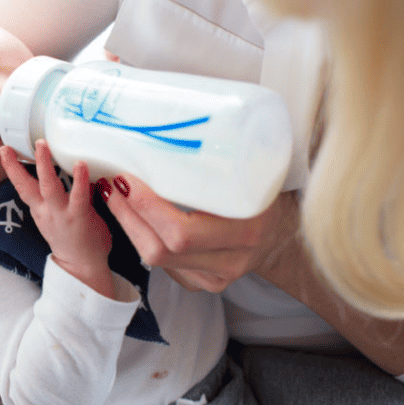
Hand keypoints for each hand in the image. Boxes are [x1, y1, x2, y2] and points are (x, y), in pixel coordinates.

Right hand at [0, 141, 113, 297]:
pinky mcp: (79, 217)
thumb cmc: (75, 241)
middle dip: (16, 165)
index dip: (12, 168)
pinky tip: (81, 163)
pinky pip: (78, 195)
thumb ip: (59, 197)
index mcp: (40, 210)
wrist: (82, 270)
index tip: (3, 150)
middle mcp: (46, 211)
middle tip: (7, 146)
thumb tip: (68, 171)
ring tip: (42, 145)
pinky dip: (79, 178)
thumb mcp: (58, 217)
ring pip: (49, 186)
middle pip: (26, 186)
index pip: (23, 186)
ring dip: (44, 164)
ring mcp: (61, 214)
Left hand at [98, 174, 299, 292]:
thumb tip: (163, 122)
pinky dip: (144, 237)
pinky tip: (135, 215)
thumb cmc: (267, 187)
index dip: (146, 207)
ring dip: (129, 226)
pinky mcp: (204, 283)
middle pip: (161, 250)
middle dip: (128, 216)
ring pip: (157, 260)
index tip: (127, 178)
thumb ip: (212, 159)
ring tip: (116, 196)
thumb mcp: (250, 169)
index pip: (183, 232)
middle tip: (113, 185)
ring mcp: (217, 277)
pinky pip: (164, 265)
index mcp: (246, 231)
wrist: (290, 228)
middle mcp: (232, 261)